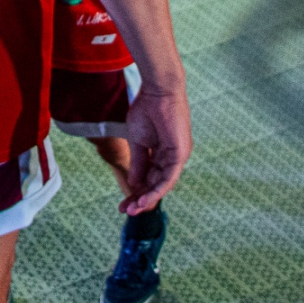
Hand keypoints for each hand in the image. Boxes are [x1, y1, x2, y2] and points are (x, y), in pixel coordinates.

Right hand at [119, 79, 190, 215]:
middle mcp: (172, 158)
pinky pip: (169, 178)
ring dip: (148, 199)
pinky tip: (144, 199)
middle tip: (125, 211)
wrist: (157, 91)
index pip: (150, 179)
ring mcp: (178, 157)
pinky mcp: (180, 154)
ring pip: (163, 185)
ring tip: (132, 209)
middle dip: (140, 199)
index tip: (123, 204)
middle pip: (156, 185)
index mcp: (163, 153)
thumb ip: (138, 163)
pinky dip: (157, 190)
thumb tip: (134, 183)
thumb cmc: (147, 110)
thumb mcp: (138, 142)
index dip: (136, 192)